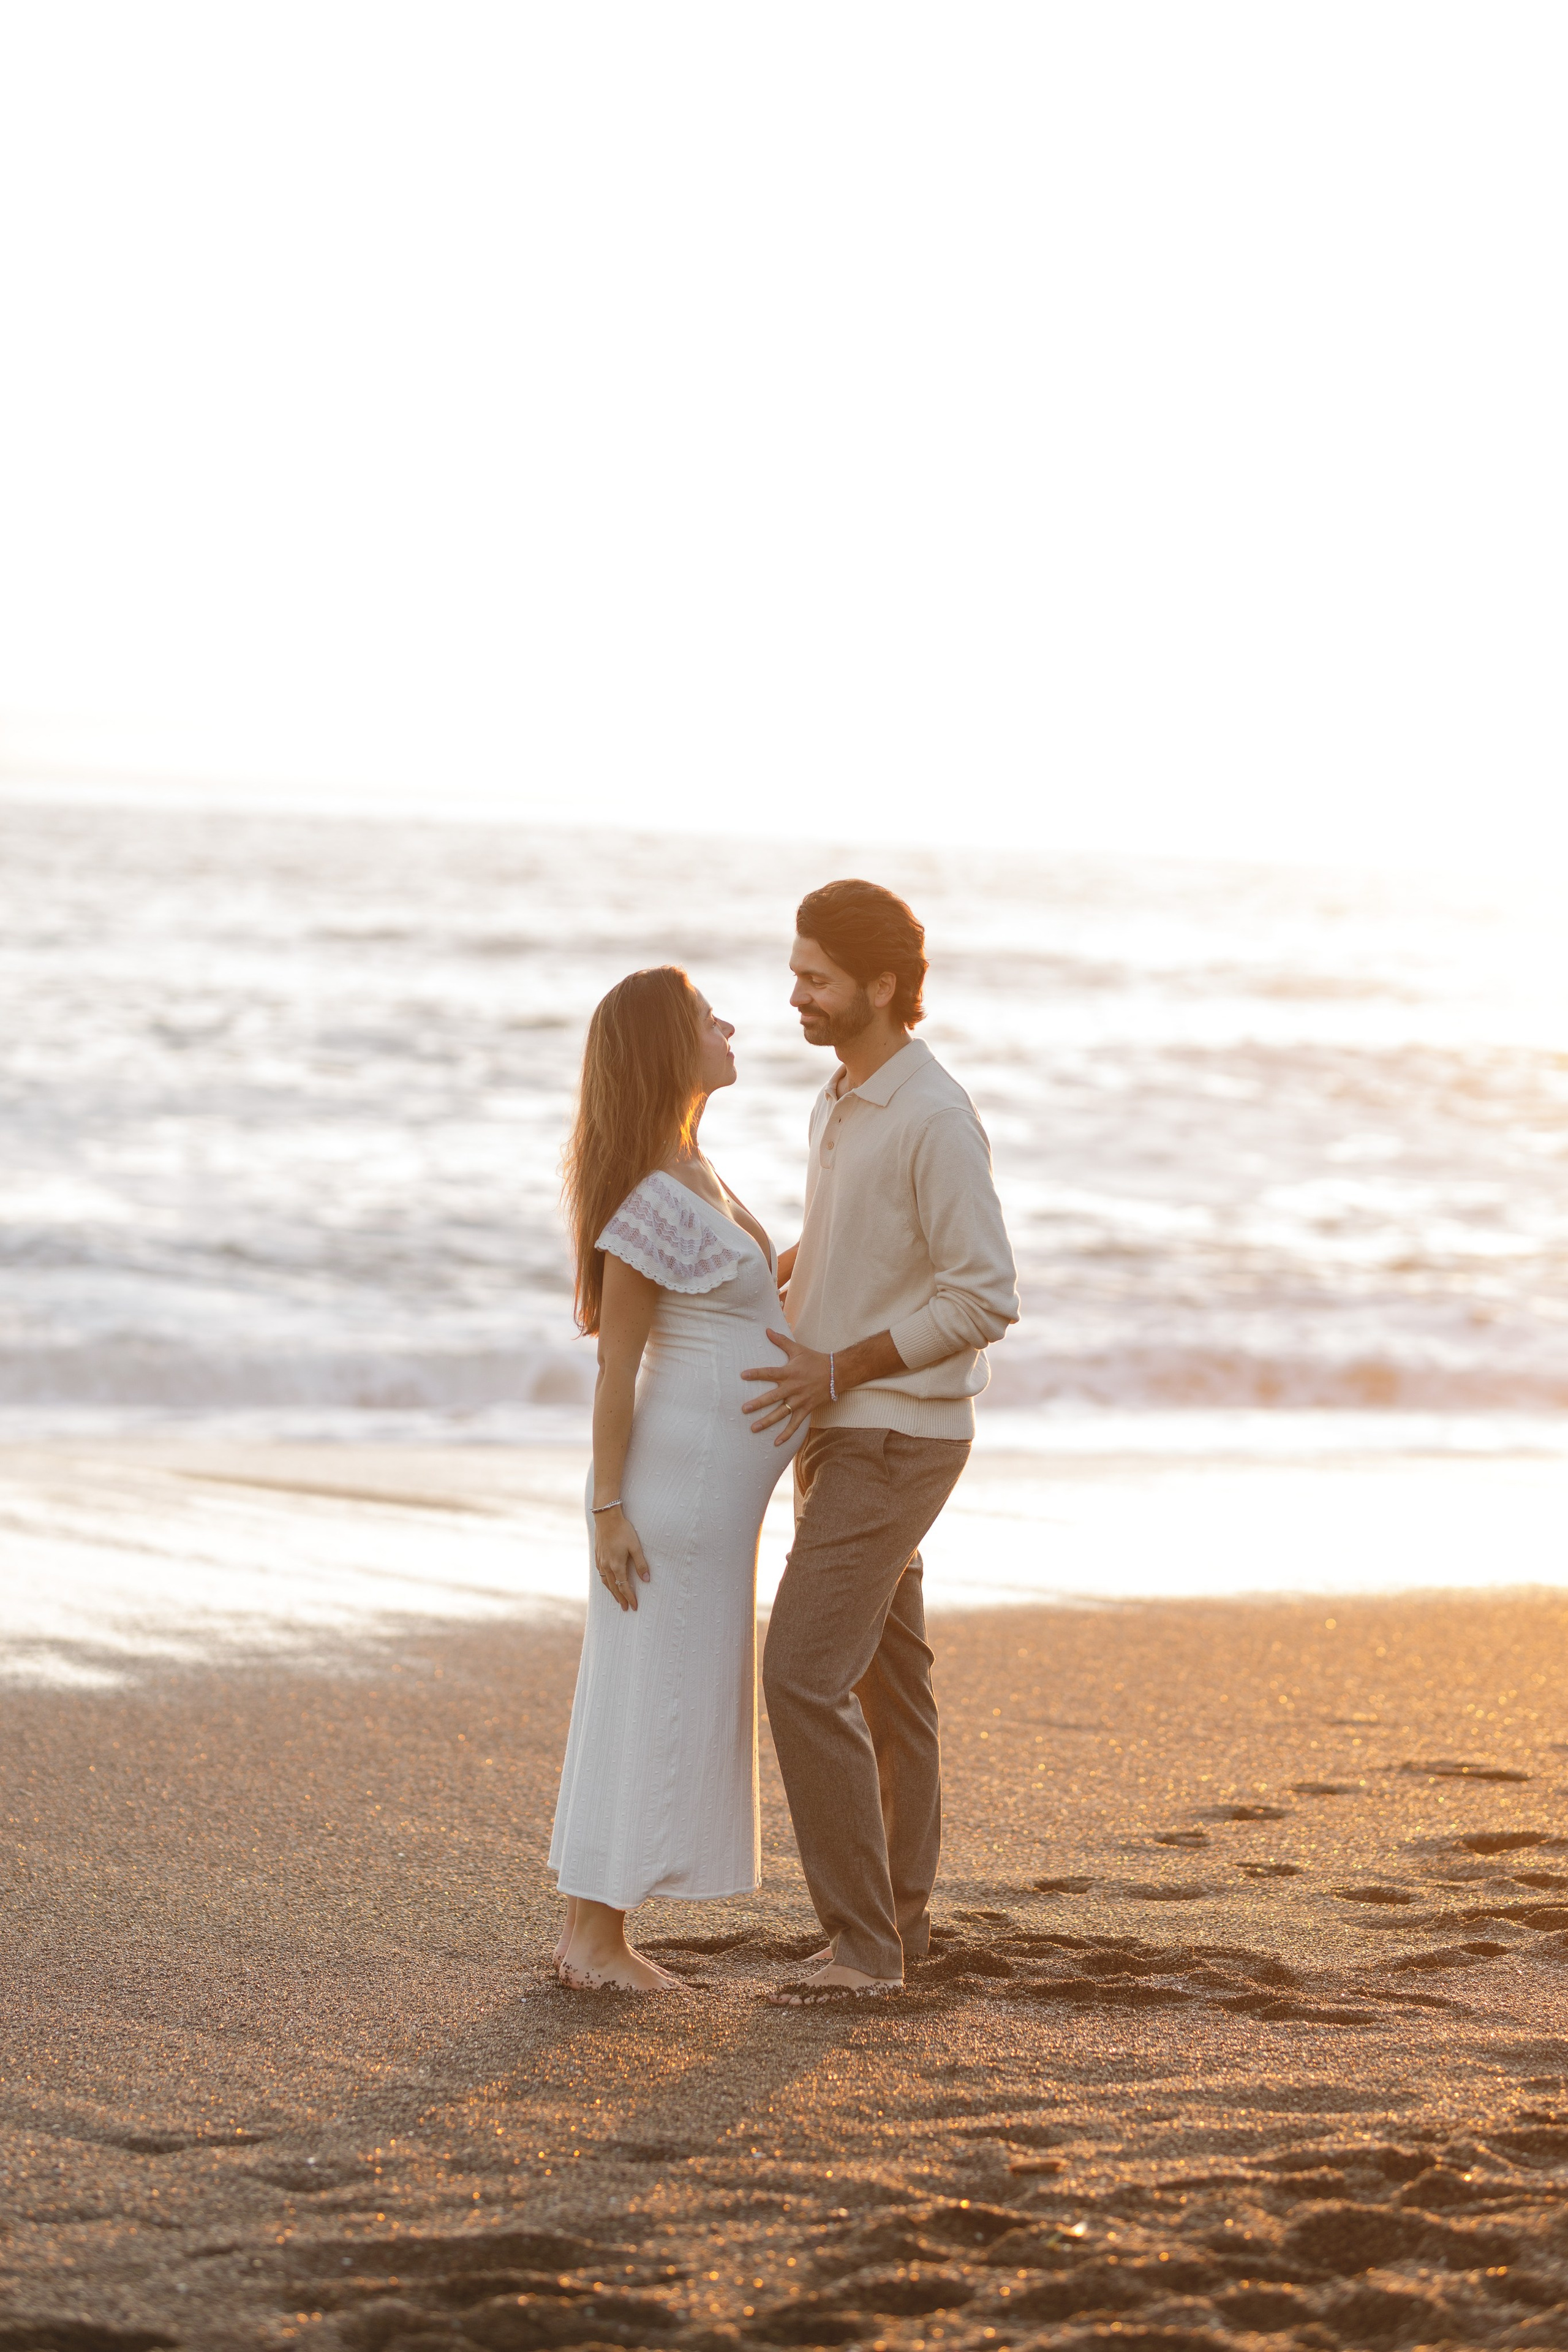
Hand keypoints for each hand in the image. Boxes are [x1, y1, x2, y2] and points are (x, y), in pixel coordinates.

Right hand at [594, 1508, 650, 1610]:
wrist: (606, 1518)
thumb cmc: (623, 1530)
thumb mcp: (635, 1546)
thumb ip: (641, 1564)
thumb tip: (646, 1579)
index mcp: (617, 1565)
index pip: (624, 1586)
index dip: (630, 1597)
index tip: (634, 1606)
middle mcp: (607, 1566)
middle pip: (614, 1587)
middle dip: (621, 1598)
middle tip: (626, 1608)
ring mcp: (600, 1561)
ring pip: (606, 1582)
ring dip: (612, 1592)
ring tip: (618, 1599)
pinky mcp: (597, 1555)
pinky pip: (600, 1574)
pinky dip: (605, 1581)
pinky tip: (608, 1581)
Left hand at [741, 1328, 832, 1446]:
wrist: (837, 1373)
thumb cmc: (814, 1360)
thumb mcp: (798, 1349)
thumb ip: (781, 1341)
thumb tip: (766, 1329)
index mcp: (789, 1372)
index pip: (770, 1373)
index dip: (757, 1374)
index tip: (743, 1375)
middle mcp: (793, 1388)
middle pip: (773, 1397)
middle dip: (758, 1403)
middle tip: (744, 1409)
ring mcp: (800, 1400)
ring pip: (782, 1413)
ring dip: (767, 1421)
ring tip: (753, 1428)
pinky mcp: (806, 1409)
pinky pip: (795, 1424)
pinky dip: (786, 1434)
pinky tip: (776, 1443)